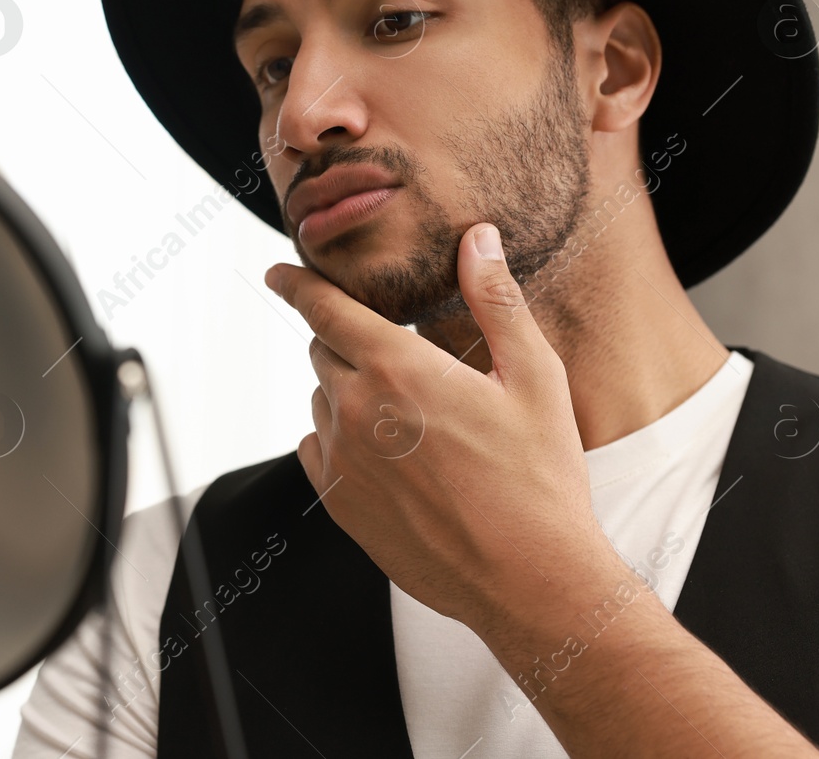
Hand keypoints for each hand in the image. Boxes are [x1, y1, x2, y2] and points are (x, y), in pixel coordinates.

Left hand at [266, 221, 626, 637]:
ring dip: (347, 392)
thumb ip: (496, 302)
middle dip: (348, 341)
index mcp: (398, 369)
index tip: (280, 272)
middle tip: (397, 357)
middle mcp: (356, 410)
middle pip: (324, 351)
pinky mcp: (339, 504)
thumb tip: (476, 240)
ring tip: (408, 417)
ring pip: (321, 400)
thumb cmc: (538, 478)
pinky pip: (316, 449)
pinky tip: (386, 453)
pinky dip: (338, 438)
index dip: (297, 284)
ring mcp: (341, 461)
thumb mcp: (534, 378)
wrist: (528, 579)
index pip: (324, 309)